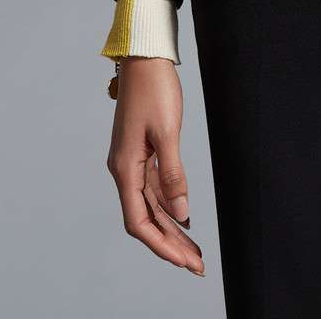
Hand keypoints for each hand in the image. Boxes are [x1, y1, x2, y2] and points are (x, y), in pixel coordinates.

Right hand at [105, 57, 204, 275]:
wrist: (144, 56)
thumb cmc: (154, 89)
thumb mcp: (167, 131)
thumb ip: (173, 174)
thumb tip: (182, 213)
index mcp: (125, 168)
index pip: (139, 221)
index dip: (160, 245)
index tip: (183, 262)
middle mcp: (124, 169)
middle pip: (146, 218)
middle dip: (170, 244)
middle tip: (196, 264)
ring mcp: (132, 161)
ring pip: (151, 205)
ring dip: (171, 228)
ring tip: (194, 249)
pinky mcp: (142, 151)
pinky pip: (154, 188)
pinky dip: (169, 205)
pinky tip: (183, 218)